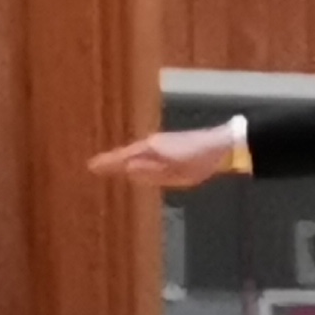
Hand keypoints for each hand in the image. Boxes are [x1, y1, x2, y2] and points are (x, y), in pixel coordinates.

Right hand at [87, 121, 243, 187]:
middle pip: (128, 153)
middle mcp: (153, 144)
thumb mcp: (175, 170)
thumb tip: (127, 168)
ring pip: (137, 152)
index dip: (109, 163)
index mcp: (151, 149)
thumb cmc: (199, 160)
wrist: (223, 146)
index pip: (124, 157)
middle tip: (95, 167)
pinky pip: (147, 153)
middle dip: (112, 160)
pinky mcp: (171, 147)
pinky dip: (136, 157)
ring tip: (110, 165)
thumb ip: (151, 171)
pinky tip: (138, 163)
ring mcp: (162, 144)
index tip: (91, 167)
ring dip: (123, 158)